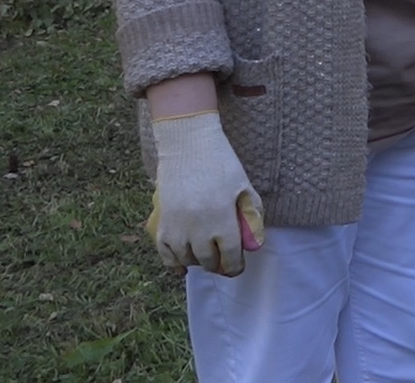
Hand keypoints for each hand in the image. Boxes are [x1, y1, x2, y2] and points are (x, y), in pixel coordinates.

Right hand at [146, 110, 264, 276]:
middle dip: (218, 266)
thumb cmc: (221, 164)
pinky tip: (182, 267)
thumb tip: (254, 244)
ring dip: (198, 263)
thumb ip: (252, 217)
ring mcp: (177, 227)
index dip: (235, 266)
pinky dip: (173, 264)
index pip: (230, 256)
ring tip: (207, 258)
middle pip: (208, 261)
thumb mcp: (244, 188)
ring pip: (187, 260)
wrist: (188, 146)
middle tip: (224, 263)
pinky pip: (164, 253)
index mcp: (222, 219)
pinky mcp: (161, 223)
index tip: (237, 268)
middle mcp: (197, 228)